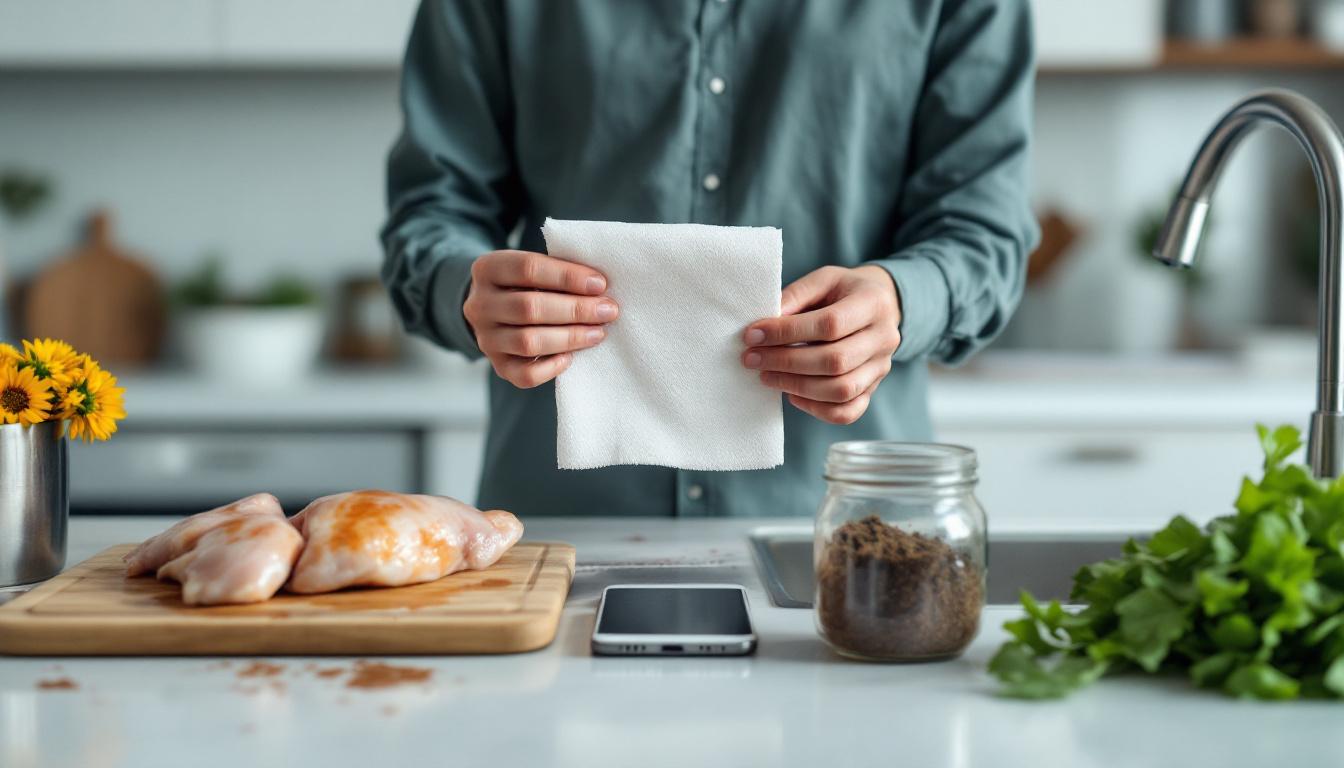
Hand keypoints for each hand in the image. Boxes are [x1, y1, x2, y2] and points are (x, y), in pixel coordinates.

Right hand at [463, 250, 618, 387]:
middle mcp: (479, 304)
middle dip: (575, 310)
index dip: (567, 276)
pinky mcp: (497, 365)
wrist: (496, 310)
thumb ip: (558, 272)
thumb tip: (599, 287)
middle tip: (607, 311)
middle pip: (529, 307)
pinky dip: (552, 367)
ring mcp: (486, 338)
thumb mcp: (533, 268)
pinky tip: (571, 358)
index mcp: (487, 269)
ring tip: (598, 332)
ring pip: (528, 342)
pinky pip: (525, 375)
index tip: (599, 284)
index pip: (528, 269)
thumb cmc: (526, 285)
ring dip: (570, 338)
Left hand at [742, 265, 900, 423]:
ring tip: (766, 375)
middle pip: (835, 361)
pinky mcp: (872, 389)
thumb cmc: (844, 291)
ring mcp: (880, 368)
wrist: (879, 305)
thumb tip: (765, 327)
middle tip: (752, 358)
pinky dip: (815, 409)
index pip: (830, 325)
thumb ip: (796, 296)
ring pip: (841, 390)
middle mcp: (884, 338)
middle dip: (786, 362)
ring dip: (796, 386)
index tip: (753, 335)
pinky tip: (792, 394)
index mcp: (873, 303)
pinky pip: (846, 412)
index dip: (787, 332)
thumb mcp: (823, 280)